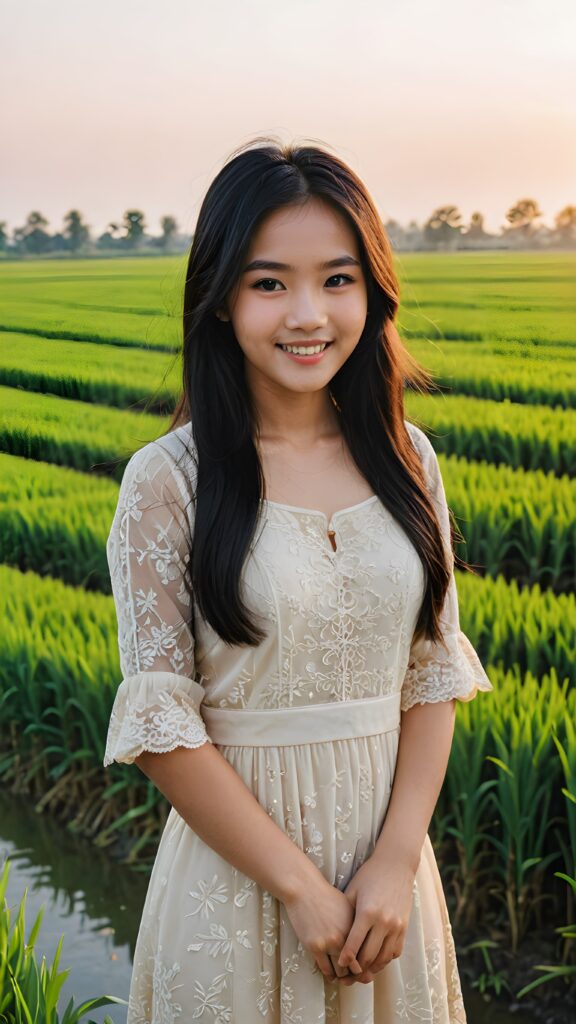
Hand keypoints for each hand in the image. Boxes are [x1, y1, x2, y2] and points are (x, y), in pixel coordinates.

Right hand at [282, 875, 364, 981]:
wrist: (304, 888)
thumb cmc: (326, 896)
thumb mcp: (348, 907)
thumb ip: (358, 925)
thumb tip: (366, 943)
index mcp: (356, 926)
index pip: (366, 954)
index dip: (366, 965)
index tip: (364, 969)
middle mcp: (345, 937)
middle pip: (355, 967)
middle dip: (355, 974)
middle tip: (353, 976)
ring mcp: (329, 942)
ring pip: (340, 971)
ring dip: (342, 976)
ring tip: (342, 976)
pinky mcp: (314, 946)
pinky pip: (325, 969)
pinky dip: (329, 974)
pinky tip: (330, 974)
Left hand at [336, 852, 415, 985]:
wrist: (396, 865)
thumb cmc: (369, 876)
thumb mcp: (353, 892)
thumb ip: (346, 915)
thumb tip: (334, 937)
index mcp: (367, 913)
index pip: (354, 945)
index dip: (345, 959)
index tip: (338, 966)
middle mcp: (383, 922)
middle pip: (368, 956)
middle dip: (357, 970)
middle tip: (347, 977)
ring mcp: (396, 926)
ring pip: (383, 958)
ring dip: (371, 968)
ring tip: (360, 973)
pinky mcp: (405, 927)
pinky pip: (395, 952)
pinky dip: (385, 960)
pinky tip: (376, 961)